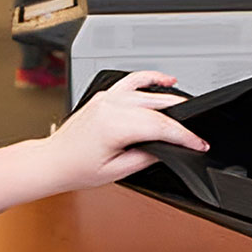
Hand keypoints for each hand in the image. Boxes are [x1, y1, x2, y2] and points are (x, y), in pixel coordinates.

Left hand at [38, 71, 210, 190]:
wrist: (53, 160)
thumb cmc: (75, 168)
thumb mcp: (116, 172)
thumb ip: (146, 157)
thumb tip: (165, 149)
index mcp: (114, 125)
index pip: (160, 126)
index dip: (184, 136)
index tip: (198, 143)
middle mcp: (110, 106)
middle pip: (157, 107)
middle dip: (182, 120)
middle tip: (197, 134)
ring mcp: (106, 98)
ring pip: (148, 91)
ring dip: (171, 98)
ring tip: (189, 109)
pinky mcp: (104, 96)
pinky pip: (131, 81)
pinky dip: (150, 79)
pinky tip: (166, 80)